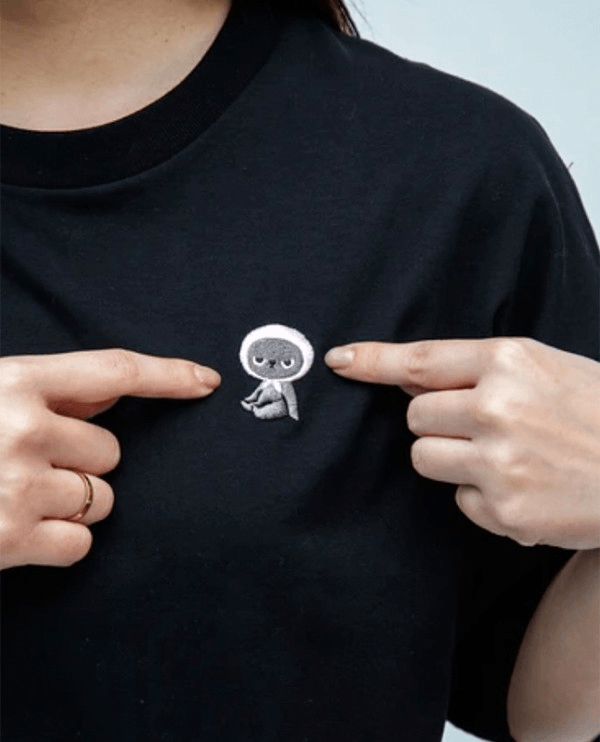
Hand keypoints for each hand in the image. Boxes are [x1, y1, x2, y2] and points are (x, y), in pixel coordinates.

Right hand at [0, 348, 219, 569]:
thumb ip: (50, 394)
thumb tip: (113, 395)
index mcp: (16, 382)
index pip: (114, 371)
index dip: (169, 375)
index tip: (207, 381)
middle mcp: (23, 430)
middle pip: (113, 451)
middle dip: (83, 463)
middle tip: (30, 466)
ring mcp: (19, 486)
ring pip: (103, 500)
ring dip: (74, 506)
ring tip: (16, 498)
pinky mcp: (12, 539)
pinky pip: (81, 543)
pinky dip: (59, 543)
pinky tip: (20, 530)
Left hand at [325, 338, 599, 549]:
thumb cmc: (596, 412)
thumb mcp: (543, 367)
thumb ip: (475, 370)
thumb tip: (409, 378)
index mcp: (509, 360)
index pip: (420, 360)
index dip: (373, 360)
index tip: (341, 361)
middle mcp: (499, 407)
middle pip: (414, 417)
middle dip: (437, 423)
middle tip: (486, 427)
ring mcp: (500, 462)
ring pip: (424, 458)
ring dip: (452, 460)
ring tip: (507, 458)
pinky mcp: (504, 510)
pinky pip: (458, 500)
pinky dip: (483, 497)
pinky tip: (524, 488)